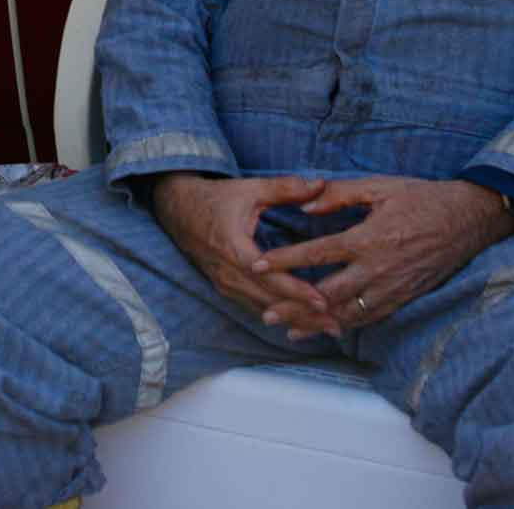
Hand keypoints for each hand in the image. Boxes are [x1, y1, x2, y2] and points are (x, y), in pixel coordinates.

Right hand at [149, 173, 336, 336]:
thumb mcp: (250, 189)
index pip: (269, 277)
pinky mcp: (225, 288)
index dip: (296, 291)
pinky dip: (279, 316)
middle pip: (270, 302)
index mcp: (234, 248)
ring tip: (325, 329)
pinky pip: (254, 308)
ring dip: (294, 320)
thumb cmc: (215, 198)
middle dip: (303, 315)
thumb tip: (321, 184)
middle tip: (337, 326)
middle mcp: (228, 273)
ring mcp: (224, 284)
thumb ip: (286, 188)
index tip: (323, 301)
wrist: (176, 209)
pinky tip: (300, 322)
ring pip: (263, 310)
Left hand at [251, 177, 513, 333]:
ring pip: (346, 313)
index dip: (285, 261)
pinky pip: (370, 318)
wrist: (468, 219)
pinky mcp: (404, 297)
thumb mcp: (379, 187)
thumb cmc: (421, 197)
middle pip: (326, 294)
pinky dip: (344, 326)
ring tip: (287, 329)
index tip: (257, 265)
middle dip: (293, 305)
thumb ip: (339, 195)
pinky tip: (326, 331)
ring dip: (315, 324)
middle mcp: (377, 268)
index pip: (317, 253)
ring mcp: (392, 287)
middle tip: (264, 313)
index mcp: (367, 237)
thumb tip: (305, 206)